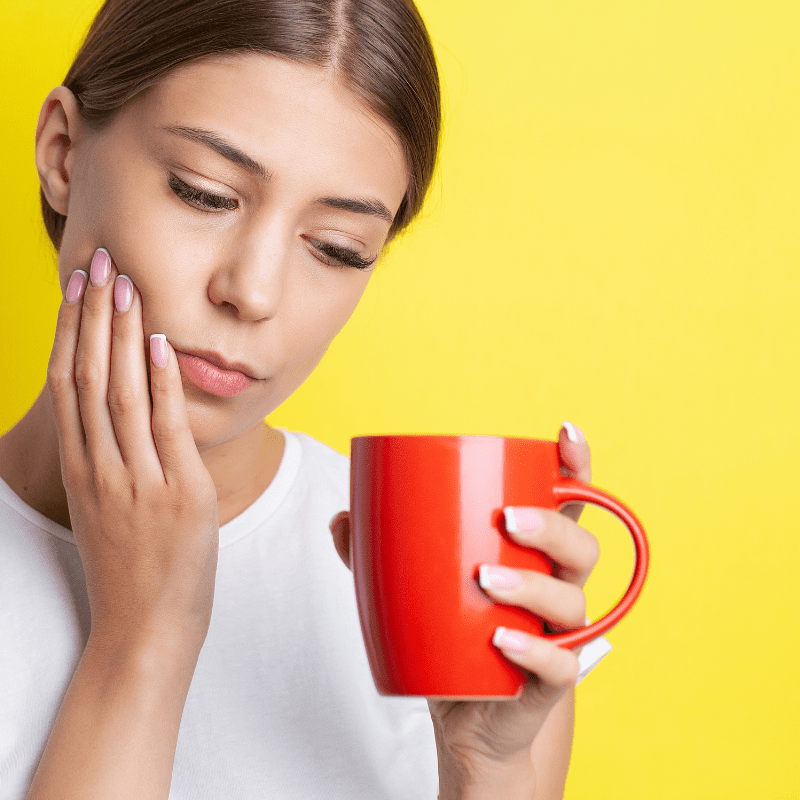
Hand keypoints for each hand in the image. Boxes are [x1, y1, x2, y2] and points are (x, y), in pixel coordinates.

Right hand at [47, 248, 218, 655]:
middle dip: (93, 316)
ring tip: (126, 284)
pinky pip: (165, 427)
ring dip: (122, 334)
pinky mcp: (178, 495)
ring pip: (120, 393)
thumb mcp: (110, 510)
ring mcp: (136, 481)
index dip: (72, 333)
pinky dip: (161, 382)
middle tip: (99, 263)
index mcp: (81, 471)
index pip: (68, 386)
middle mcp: (100, 470)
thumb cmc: (132, 572)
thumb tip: (126, 418)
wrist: (145, 632)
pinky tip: (161, 342)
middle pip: (89, 377)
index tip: (78, 289)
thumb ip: (112, 464)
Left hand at [330, 424, 598, 795]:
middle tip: (508, 519)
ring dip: (534, 585)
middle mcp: (556, 586)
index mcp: (534, 552)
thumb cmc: (452, 638)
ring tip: (486, 580)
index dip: (577, 464)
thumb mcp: (415, 589)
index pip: (570, 502)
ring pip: (572, 601)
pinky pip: (561, 665)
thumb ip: (380, 553)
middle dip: (553, 526)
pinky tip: (501, 640)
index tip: (564, 432)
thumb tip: (343, 517)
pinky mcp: (551, 681)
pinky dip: (535, 651)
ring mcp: (557, 633)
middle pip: (581, 545)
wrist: (467, 719)